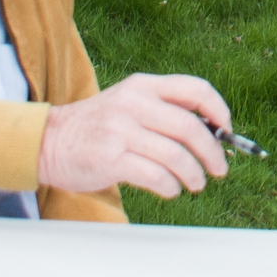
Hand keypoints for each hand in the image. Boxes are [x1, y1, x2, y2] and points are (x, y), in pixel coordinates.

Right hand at [38, 72, 232, 198]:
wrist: (49, 140)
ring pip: (176, 155)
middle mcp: (134, 104)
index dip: (218, 110)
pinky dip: (170, 186)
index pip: (195, 89)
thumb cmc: (98, 126)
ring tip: (196, 183)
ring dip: (193, 174)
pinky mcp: (110, 160)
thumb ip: (165, 111)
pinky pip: (155, 176)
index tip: (227, 130)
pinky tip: (171, 190)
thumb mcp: (130, 103)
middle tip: (219, 168)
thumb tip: (213, 132)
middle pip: (190, 127)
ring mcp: (121, 131)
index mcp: (143, 86)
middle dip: (212, 151)